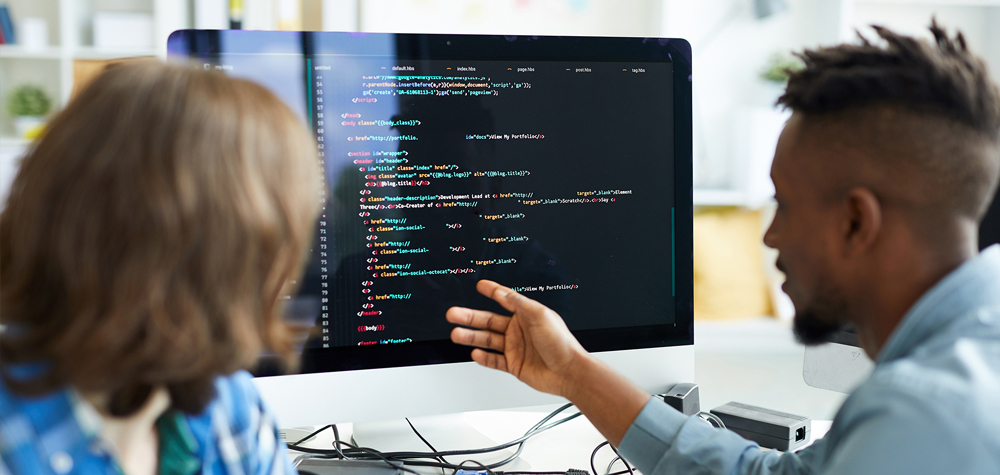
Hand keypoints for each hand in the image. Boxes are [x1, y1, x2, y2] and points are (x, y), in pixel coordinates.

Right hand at [447, 280, 588, 397]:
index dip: (492, 291)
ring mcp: (515, 348)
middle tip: (454, 314)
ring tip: (456, 333)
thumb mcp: (540, 315)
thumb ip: (519, 303)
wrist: (568, 371)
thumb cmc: (561, 342)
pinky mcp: (514, 365)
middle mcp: (518, 330)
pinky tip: (475, 353)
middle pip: (488, 321)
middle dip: (470, 317)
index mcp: (526, 315)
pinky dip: (483, 358)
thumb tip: (502, 294)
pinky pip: (494, 360)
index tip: (480, 285)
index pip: (505, 300)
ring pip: (487, 341)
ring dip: (471, 337)